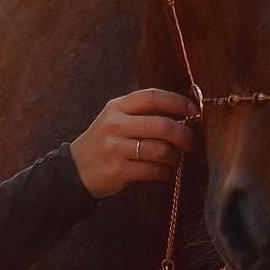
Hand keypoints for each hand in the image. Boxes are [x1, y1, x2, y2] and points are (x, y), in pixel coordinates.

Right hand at [67, 87, 198, 198]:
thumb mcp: (116, 119)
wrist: (76, 168)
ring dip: (175, 157)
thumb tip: (184, 115)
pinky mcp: (118, 170)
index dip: (177, 102)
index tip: (193, 111)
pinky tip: (163, 172)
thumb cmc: (105, 142)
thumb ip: (143, 113)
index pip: (153, 97)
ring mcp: (115, 148)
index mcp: (116, 107)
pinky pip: (153, 170)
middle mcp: (115, 124)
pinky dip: (164, 173)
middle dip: (184, 135)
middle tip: (191, 143)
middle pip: (162, 125)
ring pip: (160, 150)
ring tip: (174, 160)